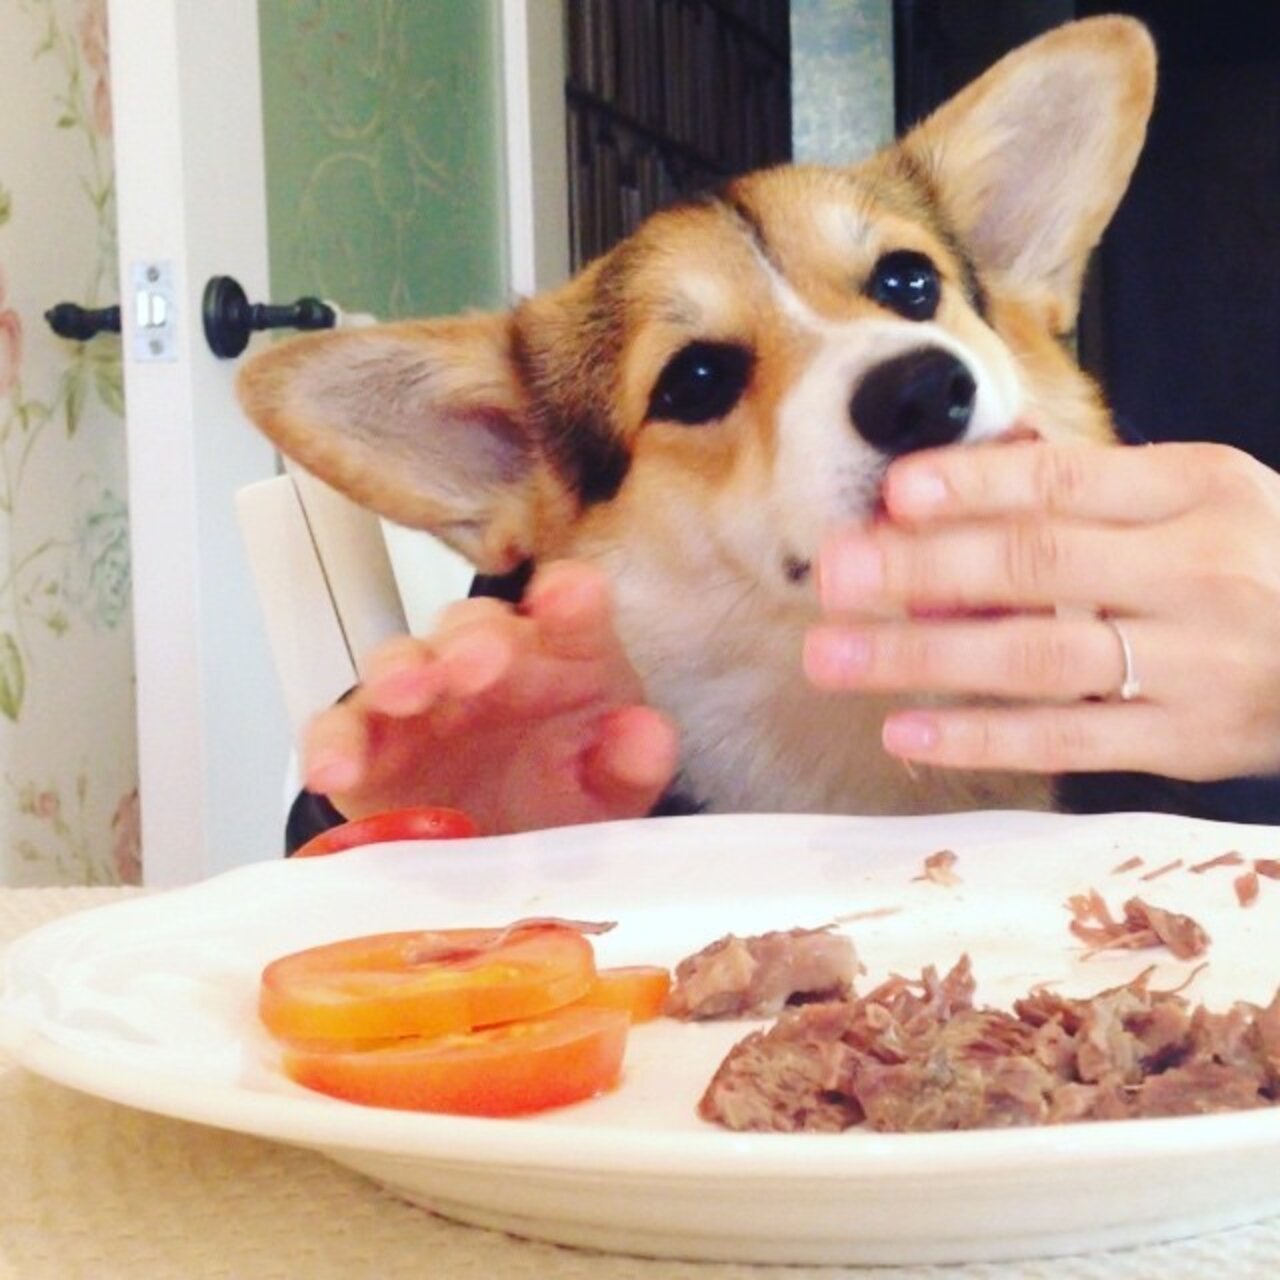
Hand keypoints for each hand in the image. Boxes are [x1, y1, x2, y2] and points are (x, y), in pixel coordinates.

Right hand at [303, 561, 678, 833]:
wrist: (496, 858)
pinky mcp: (366, 749)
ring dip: (403, 670)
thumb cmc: (560, 799)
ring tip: (406, 694)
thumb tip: (647, 735)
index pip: (572, 606)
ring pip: (402, 661)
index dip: (572, 597)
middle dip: (476, 637)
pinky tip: (336, 769)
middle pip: (477, 625)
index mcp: (563, 658)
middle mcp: (489, 663)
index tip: (573, 599)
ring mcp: (422, 700)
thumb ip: (632, 764)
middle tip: (478, 661)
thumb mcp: (611, 793)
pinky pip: (340, 732)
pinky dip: (333, 746)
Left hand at [804, 441, 1279, 780]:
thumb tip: (949, 489)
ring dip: (925, 656)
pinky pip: (1068, 738)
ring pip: (1038, 658)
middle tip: (831, 576)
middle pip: (1038, 565)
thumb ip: (1090, 494)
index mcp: (1198, 490)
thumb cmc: (1259, 560)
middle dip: (922, 569)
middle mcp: (1198, 570)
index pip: (1067, 481)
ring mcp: (1195, 662)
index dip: (976, 485)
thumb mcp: (1201, 499)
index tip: (893, 492)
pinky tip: (906, 730)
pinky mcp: (1188, 742)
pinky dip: (982, 737)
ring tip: (833, 657)